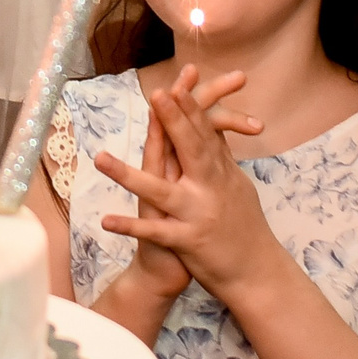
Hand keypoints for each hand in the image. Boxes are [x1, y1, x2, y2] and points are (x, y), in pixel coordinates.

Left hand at [96, 65, 282, 301]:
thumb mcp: (237, 187)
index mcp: (222, 174)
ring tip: (101, 159)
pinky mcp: (189, 242)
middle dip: (174, 122)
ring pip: (161, 192)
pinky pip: (155, 233)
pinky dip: (131, 227)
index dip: (191, 109)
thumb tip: (213, 126)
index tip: (178, 84)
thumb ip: (221, 158)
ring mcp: (199, 215)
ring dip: (129, 176)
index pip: (205, 135)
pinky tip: (106, 221)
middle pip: (191, 150)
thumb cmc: (245, 228)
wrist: (256, 274)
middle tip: (159, 94)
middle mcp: (212, 190)